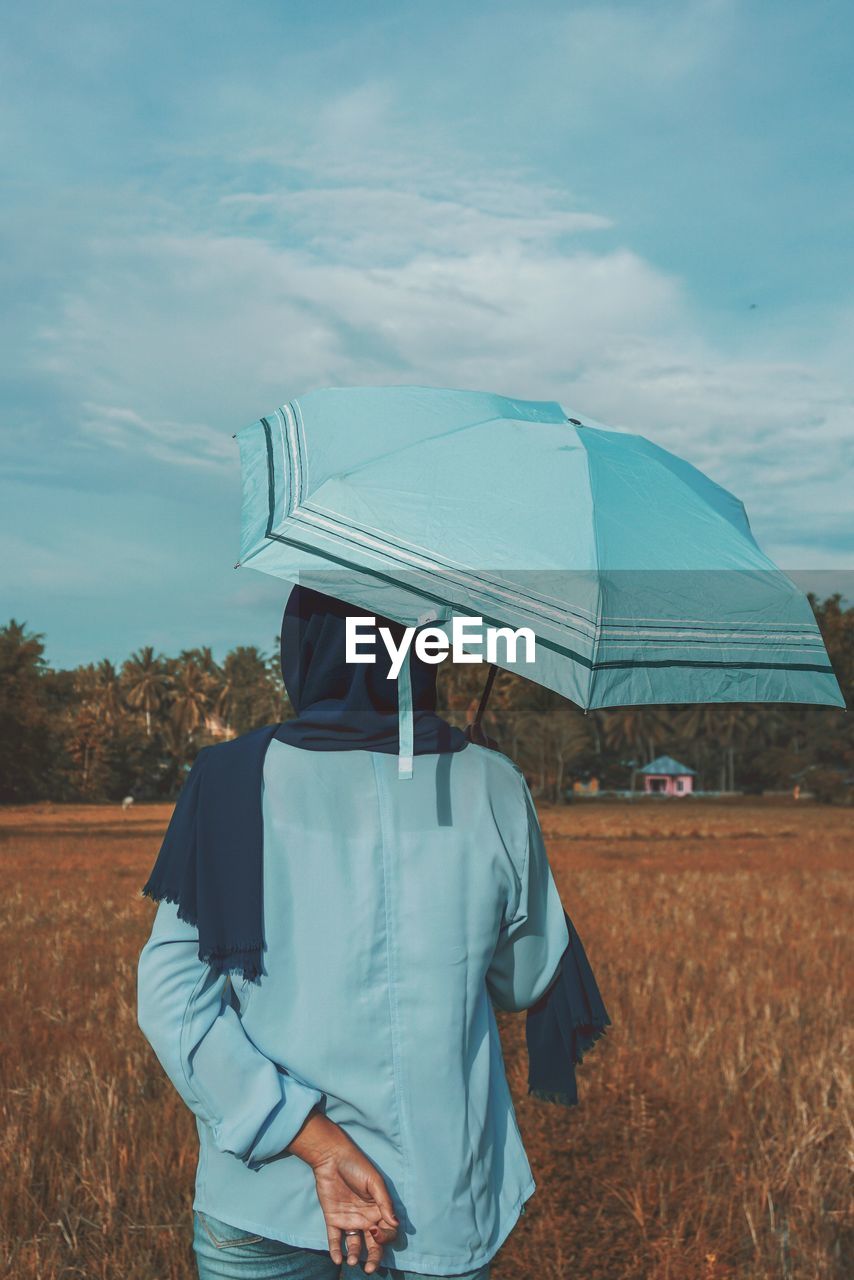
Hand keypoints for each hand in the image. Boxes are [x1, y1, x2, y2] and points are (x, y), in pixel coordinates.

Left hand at [289, 1110, 397, 1272]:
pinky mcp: (333, 1219)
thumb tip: (395, 1224)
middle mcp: (366, 1218)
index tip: (376, 1231)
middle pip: (373, 1244)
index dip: (385, 1237)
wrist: (331, 1157)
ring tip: (352, 1262)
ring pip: (355, 1245)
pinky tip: (337, 1258)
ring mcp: (349, 1220)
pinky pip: (335, 1239)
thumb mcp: (374, 1182)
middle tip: (369, 1269)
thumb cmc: (357, 1165)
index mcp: (379, 1210)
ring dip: (355, 1256)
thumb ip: (384, 1203)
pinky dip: (336, 1250)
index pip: (388, 1232)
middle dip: (373, 1258)